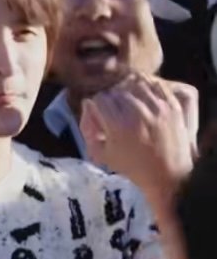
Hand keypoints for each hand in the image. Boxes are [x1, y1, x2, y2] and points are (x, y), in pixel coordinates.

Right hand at [81, 74, 194, 194]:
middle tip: (114, 111)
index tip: (100, 115)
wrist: (169, 175)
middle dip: (111, 99)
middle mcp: (137, 112)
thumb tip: (86, 105)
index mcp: (117, 125)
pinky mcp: (172, 105)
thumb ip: (86, 128)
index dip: (96, 106)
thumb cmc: (132, 167)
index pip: (99, 98)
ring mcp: (157, 107)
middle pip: (115, 90)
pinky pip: (155, 85)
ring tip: (129, 103)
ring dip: (128, 92)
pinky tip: (143, 98)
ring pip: (134, 84)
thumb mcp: (100, 154)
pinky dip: (146, 88)